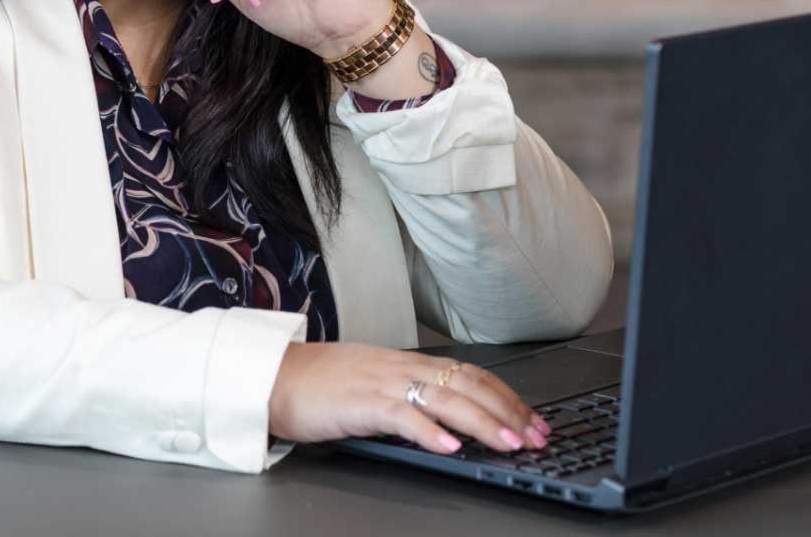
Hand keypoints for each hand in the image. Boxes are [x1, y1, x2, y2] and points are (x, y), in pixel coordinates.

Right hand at [268, 342, 551, 453]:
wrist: (273, 376)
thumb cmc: (319, 383)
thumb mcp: (373, 382)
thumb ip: (408, 394)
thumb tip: (447, 418)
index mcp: (405, 362)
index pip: (469, 373)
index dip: (505, 396)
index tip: (533, 419)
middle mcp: (400, 367)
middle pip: (466, 384)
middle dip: (507, 411)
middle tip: (537, 437)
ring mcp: (381, 383)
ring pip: (443, 398)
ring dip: (482, 422)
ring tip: (508, 443)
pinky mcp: (360, 403)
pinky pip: (402, 415)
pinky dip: (430, 432)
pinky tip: (450, 447)